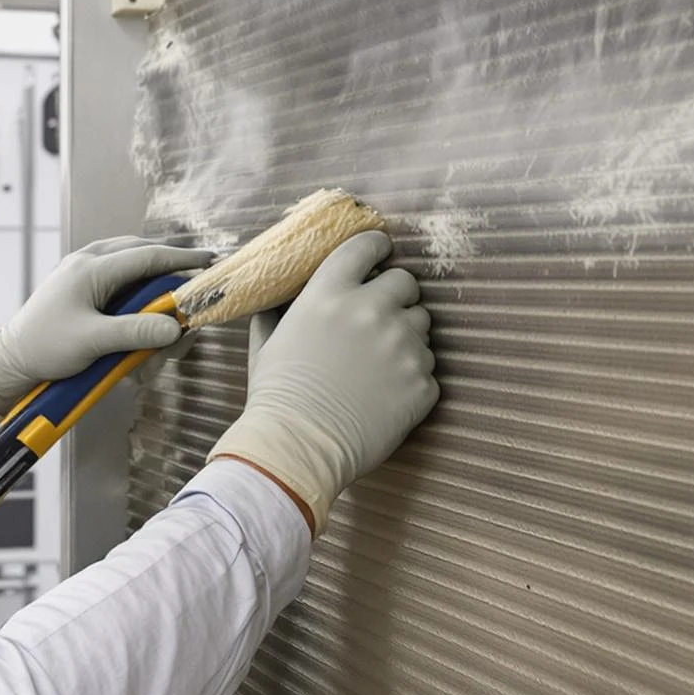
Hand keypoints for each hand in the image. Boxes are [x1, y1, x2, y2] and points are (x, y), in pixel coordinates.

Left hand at [0, 235, 212, 424]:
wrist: (9, 358)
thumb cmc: (44, 347)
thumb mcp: (93, 342)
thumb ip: (135, 333)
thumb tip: (174, 329)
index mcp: (92, 268)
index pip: (148, 256)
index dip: (182, 260)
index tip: (209, 263)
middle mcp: (88, 261)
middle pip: (142, 253)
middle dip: (170, 268)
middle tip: (194, 285)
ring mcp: (82, 271)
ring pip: (130, 262)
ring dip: (152, 278)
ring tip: (169, 301)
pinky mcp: (79, 285)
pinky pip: (117, 275)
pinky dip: (135, 288)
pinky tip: (142, 308)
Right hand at [208, 231, 436, 531]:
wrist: (298, 447)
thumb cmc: (277, 396)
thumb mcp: (266, 343)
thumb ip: (278, 312)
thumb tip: (281, 299)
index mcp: (330, 293)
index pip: (366, 247)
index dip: (375, 247)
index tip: (378, 253)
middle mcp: (372, 310)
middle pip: (405, 282)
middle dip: (395, 296)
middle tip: (380, 317)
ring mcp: (402, 346)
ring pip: (422, 325)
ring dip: (406, 337)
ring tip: (381, 363)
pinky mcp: (422, 383)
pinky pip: (428, 369)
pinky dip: (412, 378)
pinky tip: (386, 393)